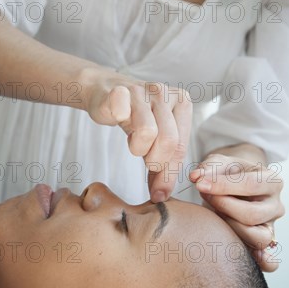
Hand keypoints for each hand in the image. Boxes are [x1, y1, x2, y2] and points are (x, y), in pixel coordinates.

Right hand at [82, 68, 191, 202]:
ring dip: (137, 147)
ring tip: (133, 142)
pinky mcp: (118, 91)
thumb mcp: (157, 141)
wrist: (106, 92)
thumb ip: (165, 165)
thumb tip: (161, 196)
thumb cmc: (135, 119)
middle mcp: (164, 93)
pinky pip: (121, 112)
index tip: (159, 193)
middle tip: (145, 161)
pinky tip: (118, 119)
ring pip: (147, 132)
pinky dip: (118, 120)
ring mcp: (141, 91)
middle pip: (168, 141)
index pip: (181, 147)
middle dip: (155, 162)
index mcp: (182, 102)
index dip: (169, 174)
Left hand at [189, 154, 284, 271]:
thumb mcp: (219, 163)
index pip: (251, 185)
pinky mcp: (262, 245)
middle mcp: (276, 206)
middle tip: (204, 197)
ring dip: (229, 229)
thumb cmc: (227, 174)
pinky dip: (261, 262)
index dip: (222, 185)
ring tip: (214, 216)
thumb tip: (196, 178)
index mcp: (271, 181)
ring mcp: (270, 227)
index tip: (199, 184)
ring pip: (257, 238)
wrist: (234, 185)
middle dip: (223, 206)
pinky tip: (242, 258)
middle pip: (252, 214)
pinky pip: (269, 262)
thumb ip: (208, 168)